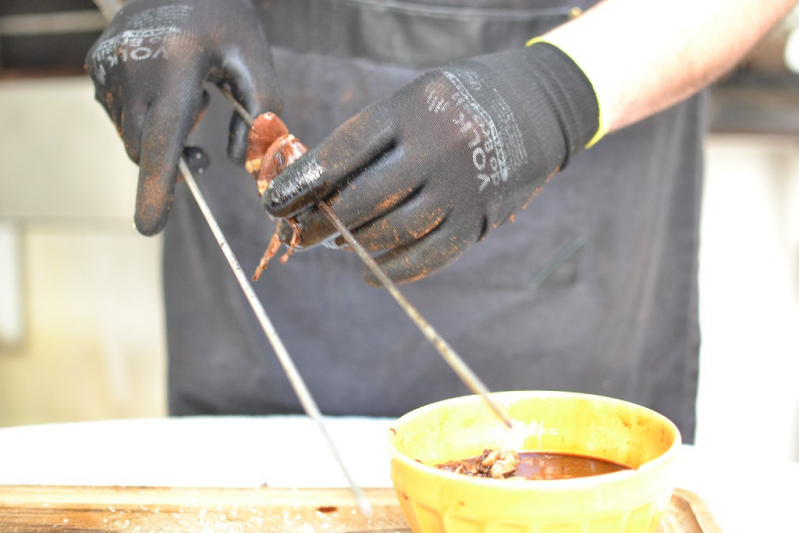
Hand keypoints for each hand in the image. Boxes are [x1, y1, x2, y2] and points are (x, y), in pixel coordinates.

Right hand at [86, 0, 281, 234]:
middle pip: (145, 149)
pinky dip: (144, 117)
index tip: (148, 227)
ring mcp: (106, 67)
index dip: (156, 187)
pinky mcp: (94, 66)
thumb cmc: (224, 20)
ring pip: (131, 137)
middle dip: (172, 160)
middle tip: (204, 142)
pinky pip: (119, 116)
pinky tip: (163, 86)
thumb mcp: (256, 60)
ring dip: (160, 136)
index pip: (162, 140)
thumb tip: (239, 163)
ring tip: (188, 97)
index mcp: (176, 66)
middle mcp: (132, 68)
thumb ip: (260, 113)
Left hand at [263, 43, 598, 284]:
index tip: (274, 204)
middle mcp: (436, 149)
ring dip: (354, 245)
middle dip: (320, 224)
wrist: (535, 106)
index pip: (342, 153)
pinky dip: (391, 271)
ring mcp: (460, 188)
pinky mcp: (478, 220)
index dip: (301, 183)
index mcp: (411, 110)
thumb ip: (369, 141)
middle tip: (299, 235)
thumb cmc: (454, 104)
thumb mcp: (411, 101)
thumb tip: (315, 190)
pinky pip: (426, 257)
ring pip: (390, 233)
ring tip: (338, 244)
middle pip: (361, 200)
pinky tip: (368, 274)